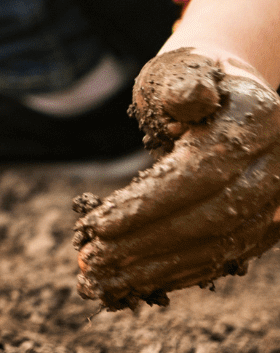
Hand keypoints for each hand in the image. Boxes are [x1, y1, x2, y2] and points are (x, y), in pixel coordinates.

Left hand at [75, 47, 279, 308]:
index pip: (202, 173)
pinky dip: (175, 273)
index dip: (150, 203)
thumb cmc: (187, 81)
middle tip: (91, 260)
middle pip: (210, 218)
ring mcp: (275, 202)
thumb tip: (192, 100)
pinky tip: (133, 284)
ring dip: (155, 269)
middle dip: (146, 244)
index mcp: (257, 119)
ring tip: (101, 280)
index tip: (97, 225)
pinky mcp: (264, 227)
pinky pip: (220, 258)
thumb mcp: (181, 69)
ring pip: (215, 247)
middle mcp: (277, 166)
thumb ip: (183, 83)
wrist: (226, 99)